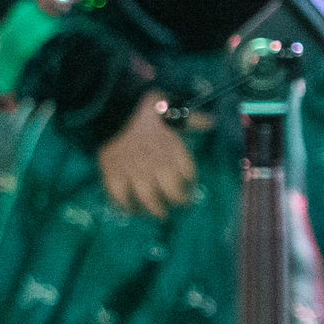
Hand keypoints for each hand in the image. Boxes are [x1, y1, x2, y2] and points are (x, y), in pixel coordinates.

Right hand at [95, 98, 198, 216]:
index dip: (191, 183)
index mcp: (173, 152)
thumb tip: (212, 121)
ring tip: (158, 214)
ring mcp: (135, 174)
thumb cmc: (144, 109)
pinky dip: (124, 205)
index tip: (191, 187)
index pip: (189, 174)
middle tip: (178, 206)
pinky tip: (129, 209)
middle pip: (172, 193)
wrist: (111, 110)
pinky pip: (120, 196)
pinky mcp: (114, 175)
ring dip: (155, 209)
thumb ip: (192, 119)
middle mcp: (157, 167)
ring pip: (148, 199)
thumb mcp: (171, 109)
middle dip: (177, 201)